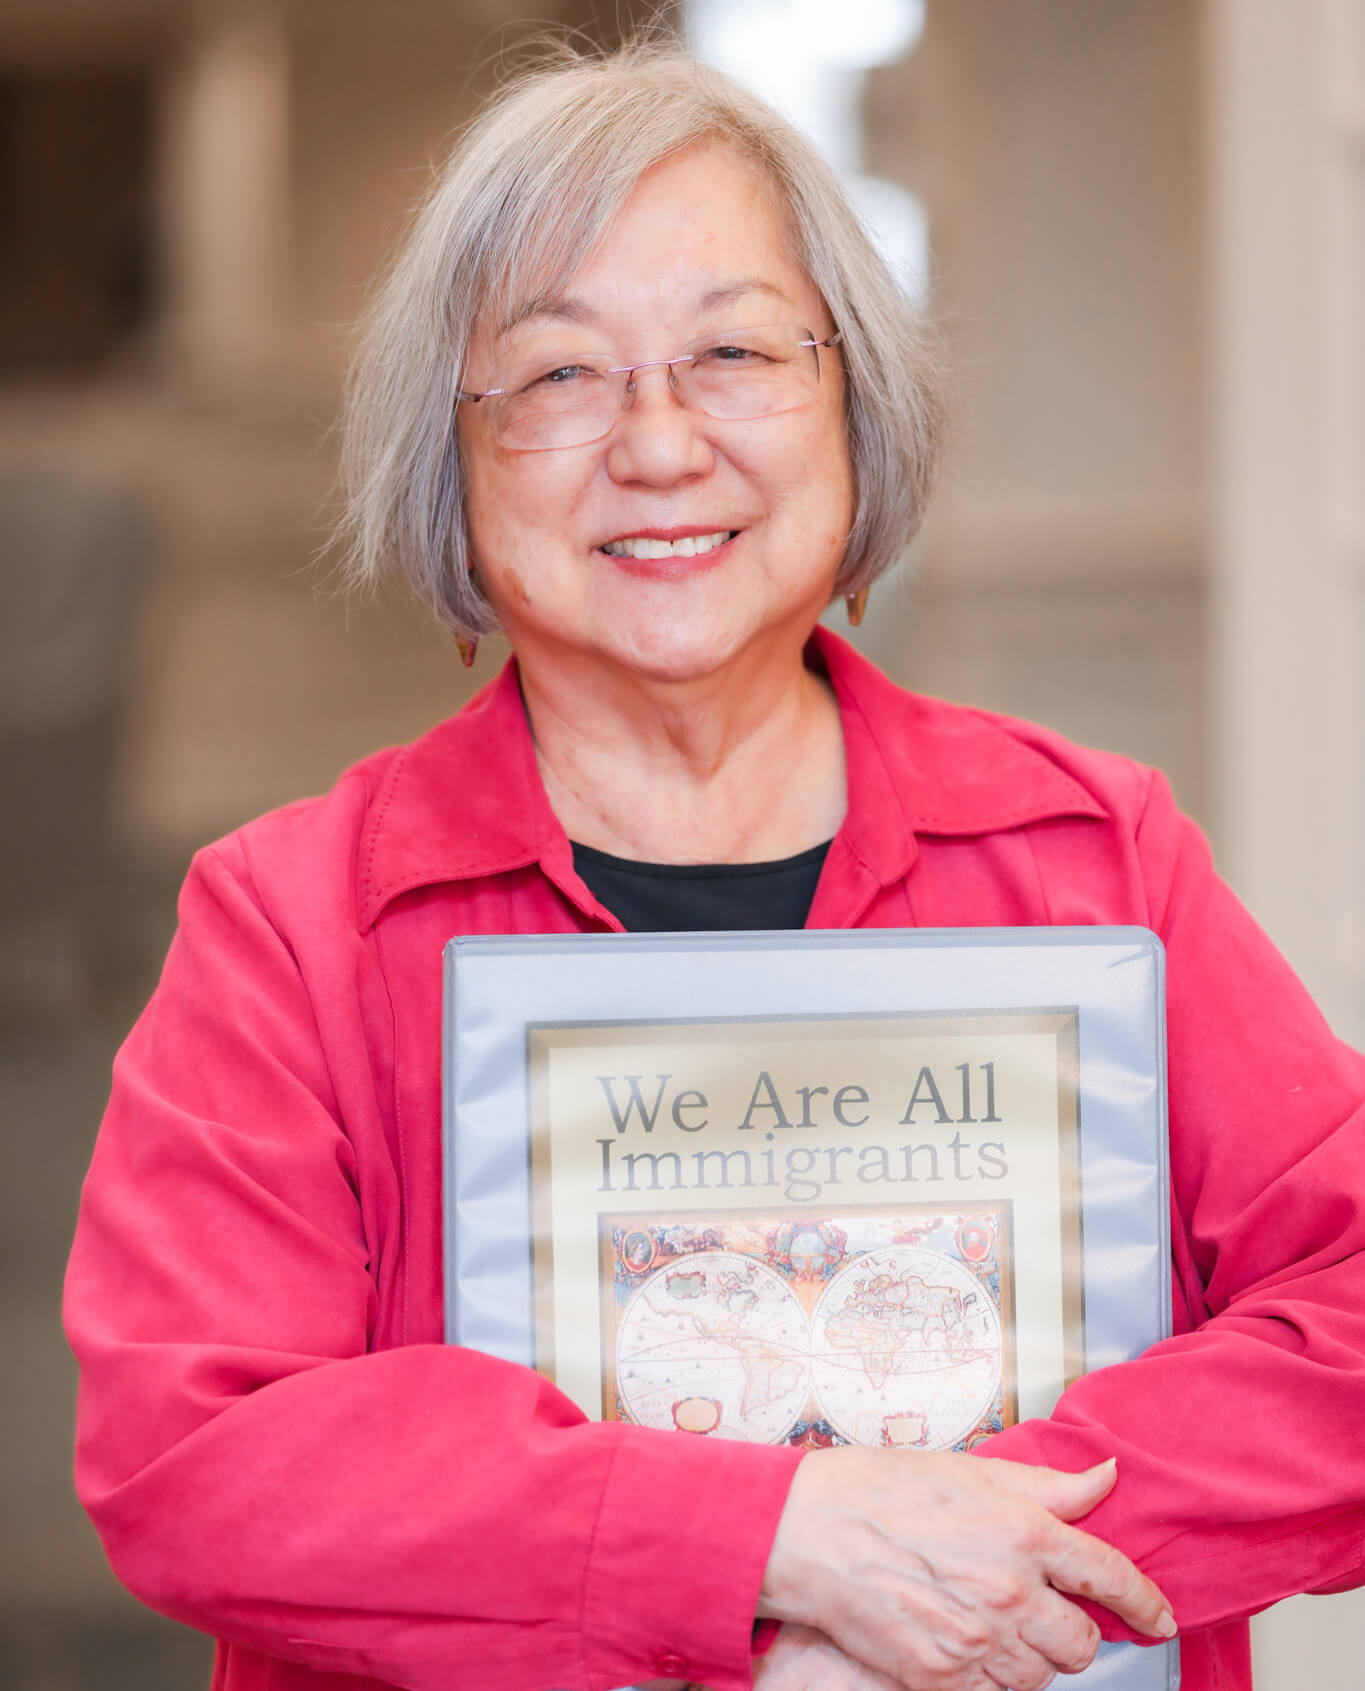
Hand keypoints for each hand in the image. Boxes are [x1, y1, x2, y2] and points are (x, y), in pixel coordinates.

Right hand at [758, 1449, 1174, 1690]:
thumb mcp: (969, 1471)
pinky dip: (989, 1675)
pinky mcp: (942, 1679)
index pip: (1110, 1577)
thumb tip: (1105, 1477)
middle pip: (1081, 1642)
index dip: (1144, 1603)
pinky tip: (961, 1640)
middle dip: (1071, 1629)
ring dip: (1031, 1656)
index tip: (1157, 1617)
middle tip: (1039, 1607)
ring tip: (992, 1621)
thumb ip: (1045, 1486)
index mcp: (1022, 1532)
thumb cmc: (878, 1491)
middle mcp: (1010, 1591)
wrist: (807, 1533)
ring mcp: (977, 1642)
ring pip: (1041, 1675)